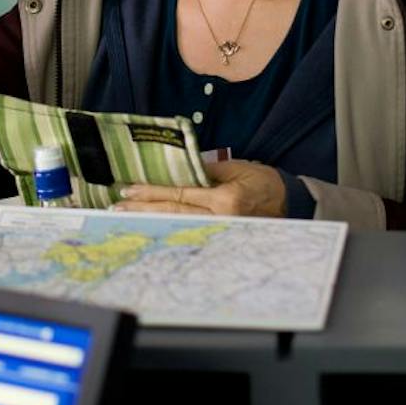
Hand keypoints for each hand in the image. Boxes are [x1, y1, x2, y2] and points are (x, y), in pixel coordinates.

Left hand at [115, 160, 286, 217]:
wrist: (288, 201)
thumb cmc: (262, 181)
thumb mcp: (234, 168)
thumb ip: (204, 171)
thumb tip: (176, 173)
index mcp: (224, 200)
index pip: (179, 195)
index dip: (152, 192)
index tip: (129, 190)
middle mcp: (220, 219)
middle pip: (173, 213)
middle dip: (143, 209)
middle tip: (117, 207)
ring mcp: (220, 231)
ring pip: (178, 225)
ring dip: (150, 220)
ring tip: (126, 217)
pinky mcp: (220, 236)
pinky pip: (190, 230)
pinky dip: (169, 226)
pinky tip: (151, 225)